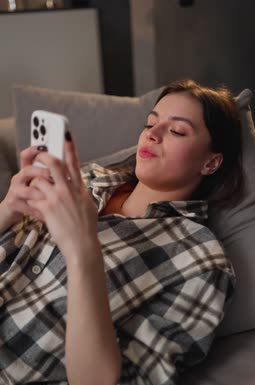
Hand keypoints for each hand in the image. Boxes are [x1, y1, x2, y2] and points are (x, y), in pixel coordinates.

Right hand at [0, 146, 50, 226]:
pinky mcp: (14, 202)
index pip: (29, 155)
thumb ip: (53, 173)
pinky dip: (40, 209)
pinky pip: (28, 205)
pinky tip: (49, 211)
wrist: (17, 210)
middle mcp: (20, 177)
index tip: (45, 146)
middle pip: (28, 169)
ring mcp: (16, 189)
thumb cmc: (33, 195)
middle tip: (53, 175)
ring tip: (54, 197)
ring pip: (29, 189)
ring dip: (44, 194)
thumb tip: (70, 164)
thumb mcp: (42, 182)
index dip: (35, 150)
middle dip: (41, 172)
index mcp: (29, 170)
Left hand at [27, 136, 98, 260]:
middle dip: (43, 157)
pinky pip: (33, 198)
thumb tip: (76, 185)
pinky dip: (30, 202)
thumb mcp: (87, 205)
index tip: (66, 135)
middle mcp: (68, 190)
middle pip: (53, 164)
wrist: (81, 244)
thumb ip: (79, 192)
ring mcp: (57, 198)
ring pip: (38, 180)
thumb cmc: (86, 227)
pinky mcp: (47, 208)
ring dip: (34, 186)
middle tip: (38, 156)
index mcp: (79, 188)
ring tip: (35, 194)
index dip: (70, 147)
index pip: (74, 163)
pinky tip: (33, 207)